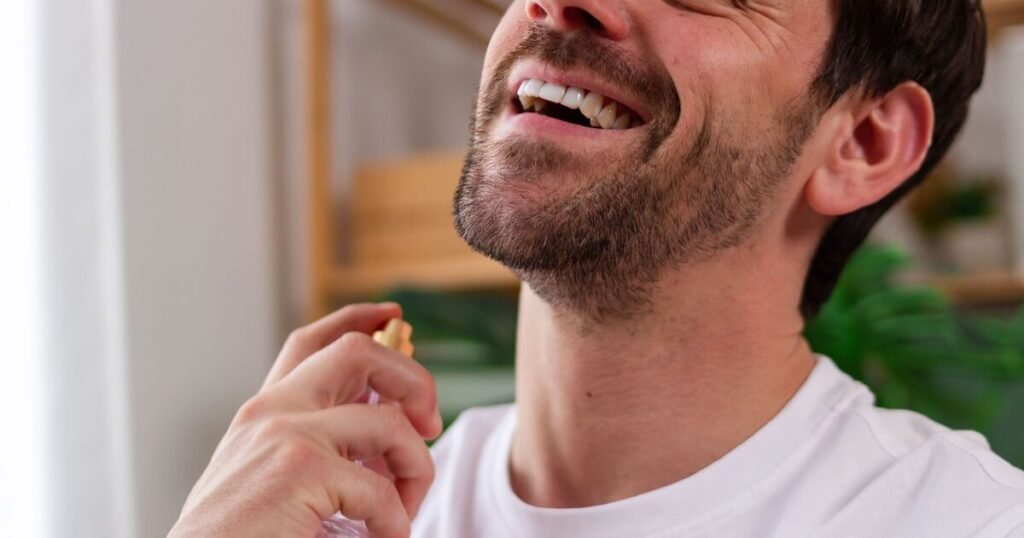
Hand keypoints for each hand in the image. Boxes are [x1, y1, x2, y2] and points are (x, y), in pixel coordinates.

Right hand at [169, 303, 441, 537]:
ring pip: (390, 423)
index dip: (358, 318)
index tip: (392, 316)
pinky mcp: (299, 469)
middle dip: (414, 379)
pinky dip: (396, 523)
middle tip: (430, 425)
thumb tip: (390, 440)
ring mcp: (285, 434)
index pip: (312, 342)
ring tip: (404, 514)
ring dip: (416, 469)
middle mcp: (272, 411)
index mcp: (264, 412)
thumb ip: (320, 448)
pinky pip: (381, 491)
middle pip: (359, 352)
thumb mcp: (275, 478)